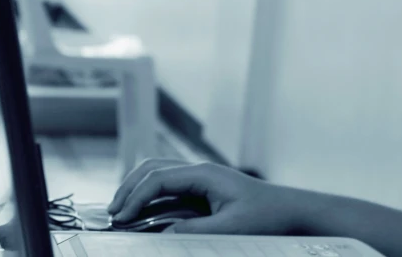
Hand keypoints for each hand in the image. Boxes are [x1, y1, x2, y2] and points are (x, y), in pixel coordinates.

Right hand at [106, 159, 318, 234]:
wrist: (290, 211)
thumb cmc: (266, 216)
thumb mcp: (231, 228)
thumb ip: (194, 230)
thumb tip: (162, 233)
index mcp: (205, 173)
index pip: (159, 178)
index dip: (135, 197)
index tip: (120, 218)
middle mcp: (201, 170)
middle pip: (153, 168)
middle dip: (129, 187)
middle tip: (111, 213)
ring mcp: (202, 177)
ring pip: (160, 173)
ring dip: (138, 189)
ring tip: (121, 212)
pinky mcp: (205, 188)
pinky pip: (170, 186)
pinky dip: (151, 196)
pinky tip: (142, 213)